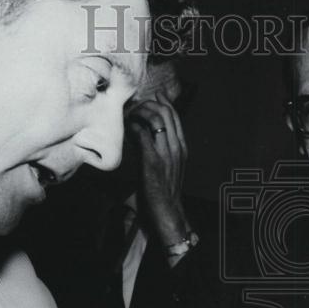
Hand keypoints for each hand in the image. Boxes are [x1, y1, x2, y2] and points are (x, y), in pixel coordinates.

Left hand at [127, 91, 188, 250]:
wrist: (168, 211)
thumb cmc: (164, 191)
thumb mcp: (167, 167)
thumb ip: (158, 150)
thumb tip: (140, 134)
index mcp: (182, 148)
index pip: (175, 117)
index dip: (163, 102)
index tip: (153, 96)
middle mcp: (176, 147)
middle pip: (166, 113)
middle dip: (150, 104)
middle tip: (136, 105)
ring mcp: (166, 153)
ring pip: (156, 119)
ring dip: (141, 112)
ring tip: (131, 114)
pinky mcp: (153, 160)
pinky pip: (143, 134)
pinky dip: (134, 127)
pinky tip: (127, 129)